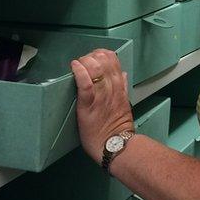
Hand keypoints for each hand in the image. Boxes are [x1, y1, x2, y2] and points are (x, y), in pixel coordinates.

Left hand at [71, 49, 134, 163]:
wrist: (115, 145)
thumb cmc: (118, 128)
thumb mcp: (124, 103)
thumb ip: (123, 87)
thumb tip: (124, 74)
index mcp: (119, 87)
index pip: (112, 60)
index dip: (101, 54)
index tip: (93, 58)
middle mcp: (111, 88)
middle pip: (103, 60)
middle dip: (90, 56)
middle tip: (83, 63)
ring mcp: (100, 96)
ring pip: (95, 68)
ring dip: (84, 62)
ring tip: (78, 65)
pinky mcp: (88, 105)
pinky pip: (85, 84)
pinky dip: (79, 72)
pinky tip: (74, 66)